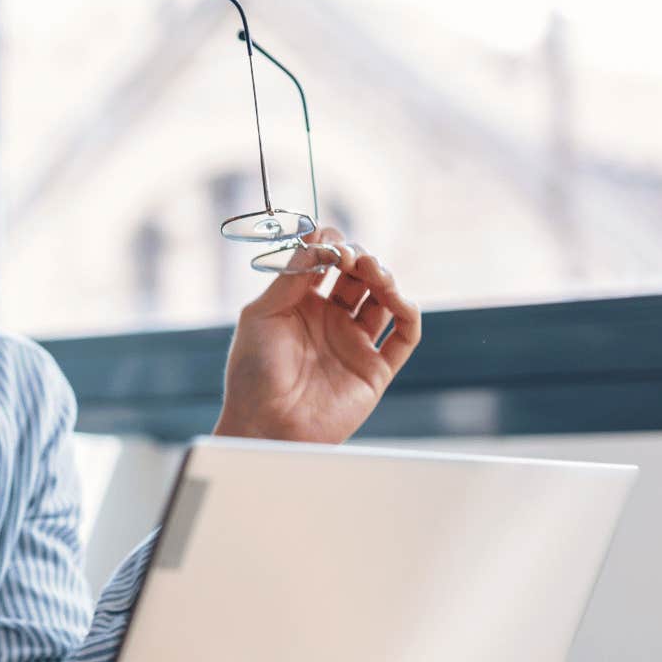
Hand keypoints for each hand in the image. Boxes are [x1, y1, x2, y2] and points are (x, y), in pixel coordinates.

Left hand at [213, 225, 421, 443]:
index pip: (327, 264)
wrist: (264, 423)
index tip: (330, 241)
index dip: (332, 247)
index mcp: (301, 305)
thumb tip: (316, 238)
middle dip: (360, 259)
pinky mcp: (375, 369)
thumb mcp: (263, 314)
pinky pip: (404, 336)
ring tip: (372, 271)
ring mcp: (354, 343)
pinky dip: (409, 314)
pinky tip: (397, 299)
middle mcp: (330, 321)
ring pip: (384, 300)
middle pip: (359, 277)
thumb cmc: (253, 372)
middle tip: (351, 256)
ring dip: (384, 279)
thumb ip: (291, 276)